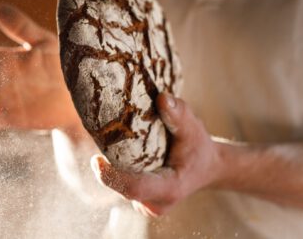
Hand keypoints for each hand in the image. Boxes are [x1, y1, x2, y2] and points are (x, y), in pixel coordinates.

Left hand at [90, 92, 224, 216]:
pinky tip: (119, 154)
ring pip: (120, 187)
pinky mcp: (140, 202)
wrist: (206, 167)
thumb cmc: (199, 148)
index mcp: (170, 189)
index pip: (135, 188)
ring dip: (112, 167)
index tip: (96, 160)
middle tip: (100, 139)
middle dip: (108, 167)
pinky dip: (117, 171)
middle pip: (122, 187)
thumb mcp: (193, 129)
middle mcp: (156, 203)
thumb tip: (162, 97)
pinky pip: (121, 187)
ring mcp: (147, 206)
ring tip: (109, 143)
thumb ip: (179, 114)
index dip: (112, 177)